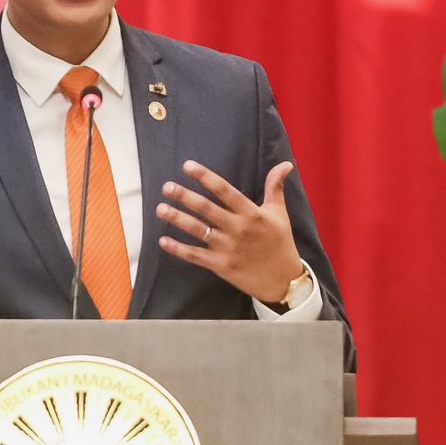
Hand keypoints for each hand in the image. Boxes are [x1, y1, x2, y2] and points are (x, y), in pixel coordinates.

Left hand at [156, 161, 305, 304]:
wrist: (283, 280)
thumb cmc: (280, 243)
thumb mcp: (279, 213)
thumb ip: (275, 187)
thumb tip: (285, 164)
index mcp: (251, 214)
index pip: (225, 191)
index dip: (206, 178)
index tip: (188, 166)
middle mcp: (238, 229)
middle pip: (207, 209)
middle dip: (185, 197)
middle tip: (167, 187)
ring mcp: (228, 248)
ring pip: (198, 230)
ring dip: (177, 219)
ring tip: (160, 208)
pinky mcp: (221, 266)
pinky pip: (195, 256)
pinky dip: (178, 249)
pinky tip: (163, 240)